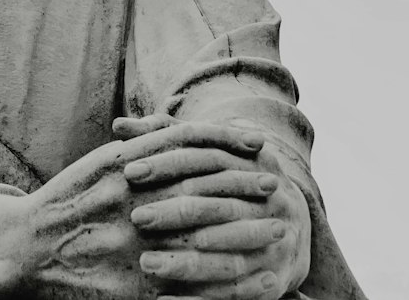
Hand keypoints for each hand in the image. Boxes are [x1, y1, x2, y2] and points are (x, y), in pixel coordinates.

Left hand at [113, 115, 310, 298]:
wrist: (290, 223)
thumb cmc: (230, 180)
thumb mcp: (206, 153)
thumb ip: (164, 136)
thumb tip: (119, 124)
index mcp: (251, 160)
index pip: (206, 158)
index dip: (167, 163)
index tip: (130, 172)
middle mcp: (268, 199)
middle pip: (217, 205)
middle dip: (175, 212)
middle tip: (136, 218)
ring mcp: (274, 240)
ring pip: (229, 254)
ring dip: (187, 261)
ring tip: (146, 263)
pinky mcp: (274, 280)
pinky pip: (237, 295)